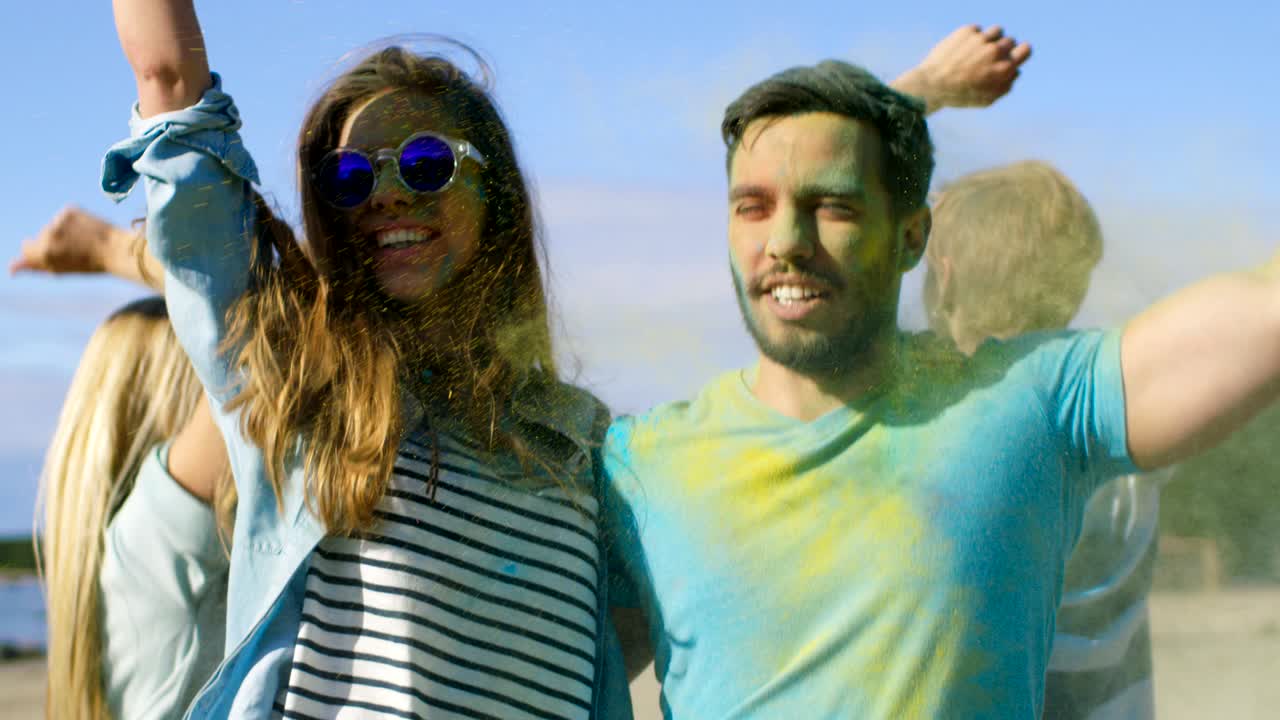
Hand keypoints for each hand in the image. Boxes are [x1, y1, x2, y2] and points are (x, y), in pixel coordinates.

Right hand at [10, 206, 127, 275]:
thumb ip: (34, 266)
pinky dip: (72, 222)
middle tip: (75, 250)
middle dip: (51, 242)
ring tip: (83, 240)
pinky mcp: (69, 210)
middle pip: (40, 236)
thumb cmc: (89, 264)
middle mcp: (49, 234)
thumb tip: (10, 268)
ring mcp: (59, 220)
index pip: (27, 247)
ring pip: (53, 226)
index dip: (41, 252)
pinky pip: (64, 217)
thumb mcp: (60, 269)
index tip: (56, 254)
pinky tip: (86, 229)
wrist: (117, 249)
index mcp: (44, 252)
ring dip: (63, 232)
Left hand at [895, 25, 1031, 112]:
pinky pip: (977, 30)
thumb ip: (1006, 86)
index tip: (1013, 54)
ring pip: (997, 31)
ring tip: (977, 51)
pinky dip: (971, 38)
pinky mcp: (967, 31)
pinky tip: (960, 50)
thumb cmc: (960, 96)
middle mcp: (995, 50)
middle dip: (1002, 49)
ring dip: (990, 39)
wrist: (931, 85)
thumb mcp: (987, 100)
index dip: (1020, 51)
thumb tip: (1016, 71)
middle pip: (1010, 41)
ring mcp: (981, 39)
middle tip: (986, 59)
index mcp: (1004, 68)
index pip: (1026, 49)